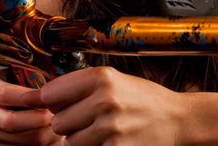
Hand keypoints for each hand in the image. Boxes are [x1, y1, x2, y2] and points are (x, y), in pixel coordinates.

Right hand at [0, 72, 63, 144]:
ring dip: (43, 135)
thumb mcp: (16, 72)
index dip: (29, 97)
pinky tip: (50, 134)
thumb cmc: (15, 82)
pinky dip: (39, 144)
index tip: (50, 96)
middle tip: (57, 114)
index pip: (4, 94)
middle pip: (10, 122)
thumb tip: (57, 83)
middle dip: (38, 119)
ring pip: (19, 140)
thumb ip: (29, 75)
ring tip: (58, 125)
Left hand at [22, 66, 189, 145]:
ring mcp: (111, 128)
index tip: (54, 103)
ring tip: (101, 131)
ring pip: (70, 143)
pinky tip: (110, 140)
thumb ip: (78, 85)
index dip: (52, 101)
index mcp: (103, 77)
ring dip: (80, 140)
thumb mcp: (114, 80)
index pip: (51, 93)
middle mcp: (105, 100)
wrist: (178, 120)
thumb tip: (38, 97)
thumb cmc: (143, 99)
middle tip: (88, 119)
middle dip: (68, 123)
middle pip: (58, 121)